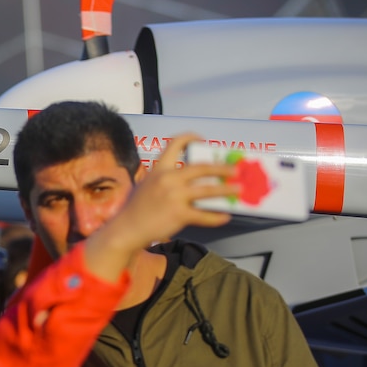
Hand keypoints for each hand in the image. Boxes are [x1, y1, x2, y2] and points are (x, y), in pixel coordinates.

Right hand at [84, 134, 237, 279]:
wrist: (127, 228)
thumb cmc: (135, 208)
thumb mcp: (146, 185)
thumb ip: (164, 179)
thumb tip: (188, 181)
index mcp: (159, 168)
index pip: (175, 143)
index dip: (190, 138)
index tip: (202, 140)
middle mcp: (168, 179)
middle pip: (201, 167)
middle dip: (221, 168)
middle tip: (234, 170)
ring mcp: (175, 197)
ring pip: (208, 190)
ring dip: (226, 189)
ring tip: (239, 189)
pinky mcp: (180, 214)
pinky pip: (204, 214)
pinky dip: (217, 216)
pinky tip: (225, 216)